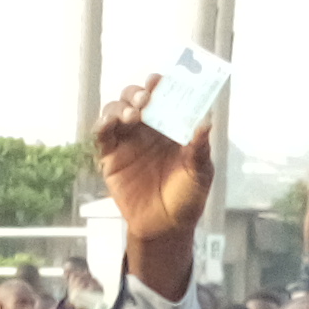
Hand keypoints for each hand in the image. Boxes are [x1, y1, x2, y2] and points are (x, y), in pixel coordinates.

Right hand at [92, 78, 217, 251]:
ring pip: (115, 111)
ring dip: (120, 107)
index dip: (159, 85)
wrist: (167, 227)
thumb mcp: (200, 172)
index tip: (159, 81)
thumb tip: (206, 121)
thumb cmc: (187, 197)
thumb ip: (200, 148)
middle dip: (137, 93)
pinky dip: (101, 125)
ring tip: (132, 116)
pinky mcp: (110, 158)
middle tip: (145, 99)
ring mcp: (127, 141)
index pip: (162, 97)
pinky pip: (102, 136)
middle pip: (134, 98)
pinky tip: (107, 123)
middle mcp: (146, 128)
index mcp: (170, 125)